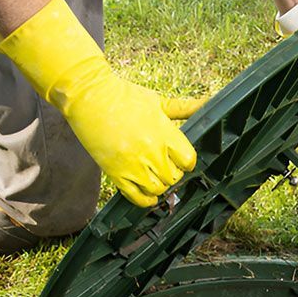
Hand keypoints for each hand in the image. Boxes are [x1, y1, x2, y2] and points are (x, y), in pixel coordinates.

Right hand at [0, 0, 205, 206]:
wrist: (89, 96)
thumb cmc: (124, 96)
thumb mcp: (158, 101)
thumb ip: (183, 107)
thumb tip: (208, 103)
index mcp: (164, 133)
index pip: (188, 160)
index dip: (186, 162)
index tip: (181, 159)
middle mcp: (152, 151)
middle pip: (174, 177)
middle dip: (173, 173)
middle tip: (166, 166)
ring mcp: (133, 164)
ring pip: (158, 189)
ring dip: (159, 186)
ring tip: (154, 176)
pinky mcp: (116, 173)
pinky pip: (136, 197)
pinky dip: (145, 200)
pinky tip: (148, 195)